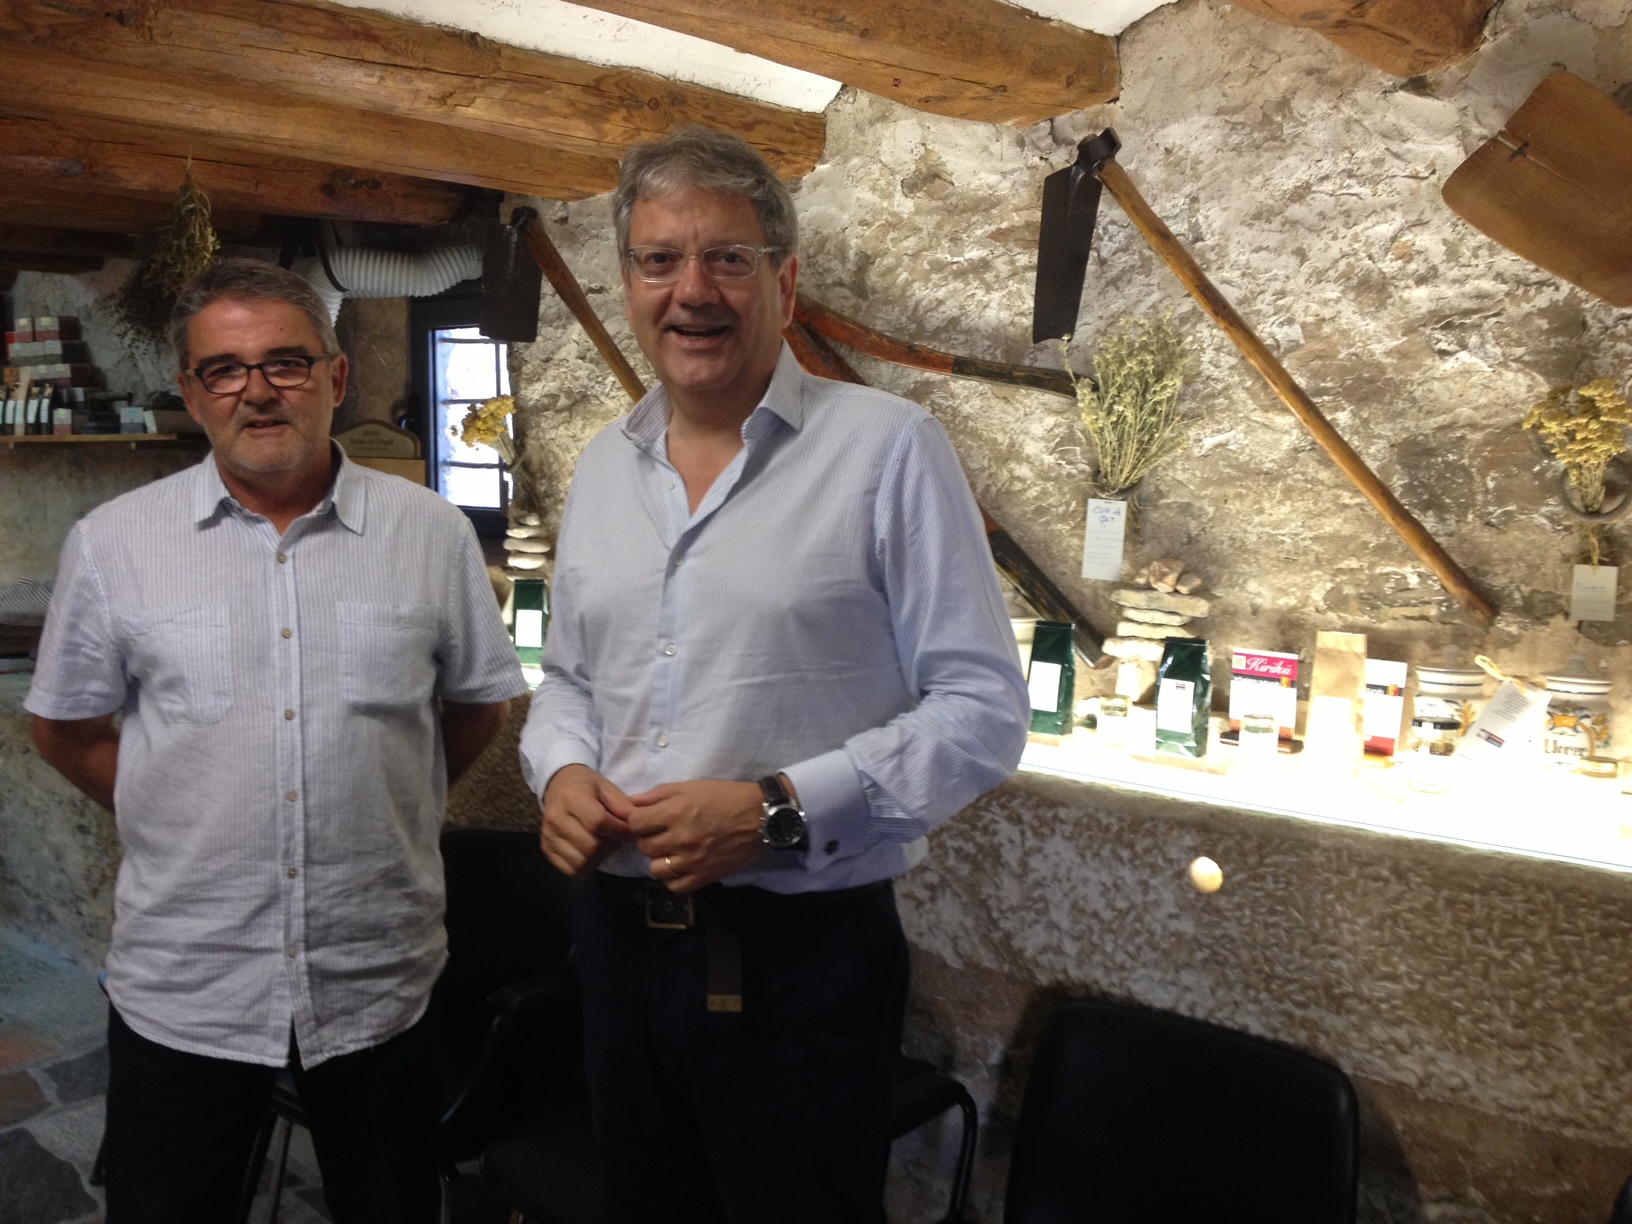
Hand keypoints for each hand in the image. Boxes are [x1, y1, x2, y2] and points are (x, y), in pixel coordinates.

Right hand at [540, 764, 634, 876]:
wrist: (558, 786)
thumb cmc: (587, 787)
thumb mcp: (607, 788)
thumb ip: (623, 806)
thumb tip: (636, 826)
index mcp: (571, 797)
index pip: (598, 823)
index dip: (620, 831)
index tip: (631, 832)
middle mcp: (555, 818)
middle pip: (591, 846)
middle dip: (611, 846)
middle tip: (617, 838)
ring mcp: (548, 835)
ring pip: (582, 862)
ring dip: (600, 858)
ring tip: (605, 844)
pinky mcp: (546, 848)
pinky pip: (571, 869)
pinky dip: (586, 866)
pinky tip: (591, 852)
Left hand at [627, 779, 764, 893]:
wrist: (760, 817)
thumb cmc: (726, 797)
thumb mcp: (692, 786)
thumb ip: (660, 793)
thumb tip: (633, 802)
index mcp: (674, 812)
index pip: (635, 824)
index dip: (639, 821)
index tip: (648, 820)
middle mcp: (680, 838)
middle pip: (644, 847)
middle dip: (650, 838)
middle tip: (663, 834)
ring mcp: (691, 861)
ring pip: (656, 869)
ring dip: (660, 860)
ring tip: (672, 851)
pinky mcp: (704, 876)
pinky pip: (675, 886)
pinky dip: (674, 878)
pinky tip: (681, 867)